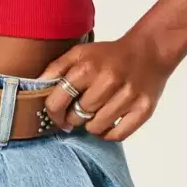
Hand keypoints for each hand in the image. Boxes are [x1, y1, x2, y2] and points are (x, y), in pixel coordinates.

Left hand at [37, 28, 175, 140]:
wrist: (149, 51)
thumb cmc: (109, 55)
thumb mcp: (79, 53)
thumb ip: (56, 68)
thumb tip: (36, 87)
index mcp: (87, 67)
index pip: (57, 102)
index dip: (53, 112)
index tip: (56, 114)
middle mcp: (107, 81)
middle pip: (76, 117)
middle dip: (74, 116)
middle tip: (80, 108)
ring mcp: (127, 96)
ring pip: (95, 128)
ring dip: (91, 124)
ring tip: (96, 112)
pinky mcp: (143, 109)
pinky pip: (117, 135)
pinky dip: (109, 133)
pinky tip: (108, 122)